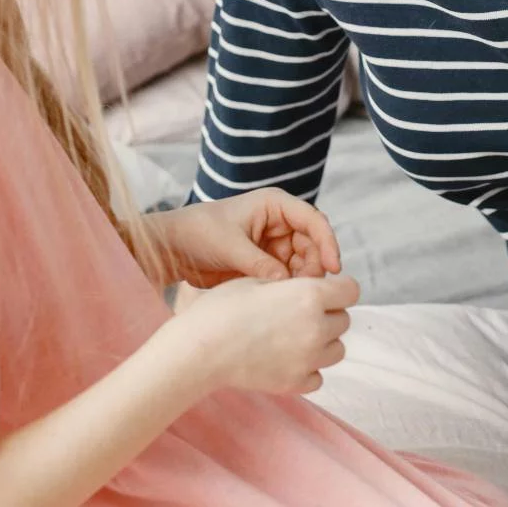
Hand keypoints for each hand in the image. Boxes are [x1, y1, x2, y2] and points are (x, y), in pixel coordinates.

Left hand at [150, 189, 341, 288]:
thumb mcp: (229, 245)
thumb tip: (286, 284)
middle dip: (314, 268)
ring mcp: (274, 244)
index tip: (332, 267)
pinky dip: (288, 289)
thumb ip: (259, 264)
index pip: (313, 220)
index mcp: (274, 205)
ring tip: (290, 298)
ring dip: (301, 281)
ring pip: (303, 264)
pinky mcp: (267, 264)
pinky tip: (282, 301)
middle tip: (307, 291)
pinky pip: (288, 277)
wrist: (174, 248)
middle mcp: (279, 223)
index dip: (327, 242)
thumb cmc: (198, 232)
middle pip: (312, 245)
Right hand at [163, 274, 360, 393]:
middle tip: (299, 314)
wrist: (200, 349)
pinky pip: (318, 376)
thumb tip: (309, 289)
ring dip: (323, 342)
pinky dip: (308, 368)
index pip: (351, 291)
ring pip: (337, 350)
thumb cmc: (223, 308)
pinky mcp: (295, 383)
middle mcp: (316, 327)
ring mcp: (308, 359)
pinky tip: (286, 358)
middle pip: (343, 320)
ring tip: (294, 337)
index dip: (339, 288)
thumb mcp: (257, 280)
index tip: (325, 291)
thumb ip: (291, 284)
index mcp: (309, 295)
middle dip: (328, 314)